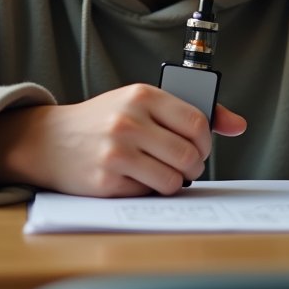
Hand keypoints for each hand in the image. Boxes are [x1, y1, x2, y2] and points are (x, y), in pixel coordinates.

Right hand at [0, 84, 246, 196]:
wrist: (49, 140)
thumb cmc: (102, 120)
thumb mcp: (139, 103)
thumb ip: (187, 111)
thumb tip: (239, 125)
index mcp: (142, 95)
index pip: (197, 121)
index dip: (207, 141)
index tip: (200, 147)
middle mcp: (129, 121)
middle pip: (189, 154)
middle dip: (194, 166)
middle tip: (184, 166)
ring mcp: (116, 152)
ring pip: (172, 180)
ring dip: (174, 183)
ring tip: (161, 175)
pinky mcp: (106, 180)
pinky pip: (148, 193)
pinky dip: (148, 191)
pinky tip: (134, 179)